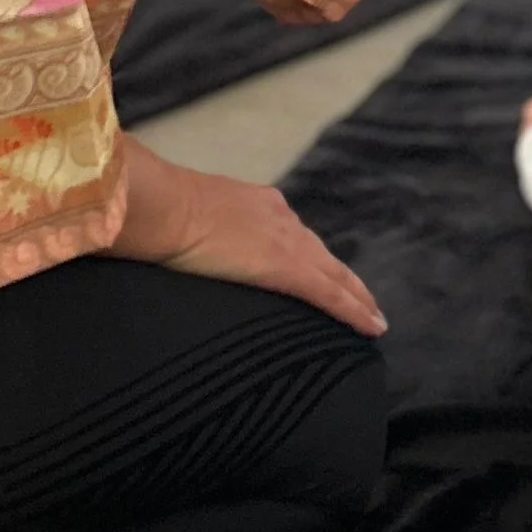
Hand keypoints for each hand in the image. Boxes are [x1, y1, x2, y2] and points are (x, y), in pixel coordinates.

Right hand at [110, 139, 387, 337]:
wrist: (163, 208)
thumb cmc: (159, 213)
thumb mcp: (186, 218)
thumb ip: (199, 232)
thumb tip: (188, 249)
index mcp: (256, 204)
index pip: (293, 235)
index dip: (313, 258)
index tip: (325, 273)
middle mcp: (280, 218)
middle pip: (322, 254)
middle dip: (344, 279)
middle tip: (364, 302)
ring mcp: (287, 243)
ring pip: (335, 275)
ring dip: (356, 297)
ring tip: (373, 319)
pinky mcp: (288, 269)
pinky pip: (331, 295)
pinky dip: (354, 312)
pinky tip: (372, 327)